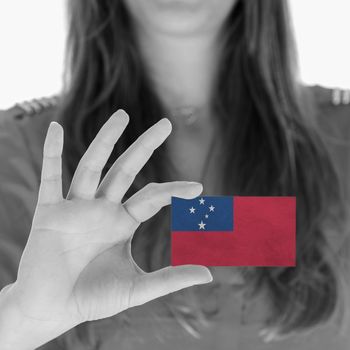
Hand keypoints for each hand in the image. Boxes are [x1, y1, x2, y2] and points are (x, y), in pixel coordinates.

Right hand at [2, 110, 211, 347]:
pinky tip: (55, 128)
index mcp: (122, 223)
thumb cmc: (92, 299)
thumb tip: (209, 275)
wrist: (52, 311)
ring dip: (106, 140)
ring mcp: (75, 208)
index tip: (199, 188)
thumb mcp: (136, 288)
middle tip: (166, 124)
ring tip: (123, 115)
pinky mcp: (49, 213)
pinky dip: (51, 153)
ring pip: (92, 166)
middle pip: (126, 170)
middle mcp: (102, 209)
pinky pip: (49, 177)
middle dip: (145, 147)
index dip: (174, 190)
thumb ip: (170, 279)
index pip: (153, 197)